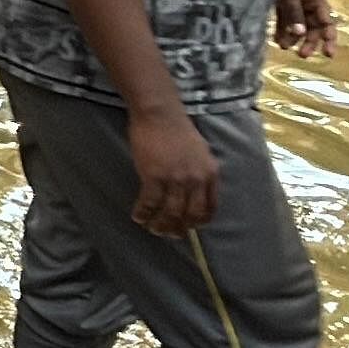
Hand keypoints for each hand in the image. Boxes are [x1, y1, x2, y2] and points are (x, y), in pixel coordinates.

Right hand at [126, 107, 219, 236]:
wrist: (159, 114)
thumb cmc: (177, 129)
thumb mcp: (200, 152)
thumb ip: (200, 172)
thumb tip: (193, 191)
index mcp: (210, 174)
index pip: (210, 207)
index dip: (199, 221)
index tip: (189, 226)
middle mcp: (196, 180)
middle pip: (190, 215)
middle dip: (179, 228)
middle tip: (169, 233)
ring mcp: (175, 179)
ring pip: (170, 213)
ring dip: (160, 225)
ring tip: (152, 228)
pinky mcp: (154, 176)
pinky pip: (150, 203)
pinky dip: (143, 213)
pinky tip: (138, 216)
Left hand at [272, 0, 336, 57]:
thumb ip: (294, 12)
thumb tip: (300, 33)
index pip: (327, 22)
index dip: (329, 38)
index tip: (328, 54)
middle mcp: (307, 2)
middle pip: (313, 27)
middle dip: (309, 41)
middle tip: (301, 55)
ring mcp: (294, 3)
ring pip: (298, 26)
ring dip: (293, 37)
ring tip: (283, 46)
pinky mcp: (280, 3)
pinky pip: (284, 20)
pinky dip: (282, 30)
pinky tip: (276, 40)